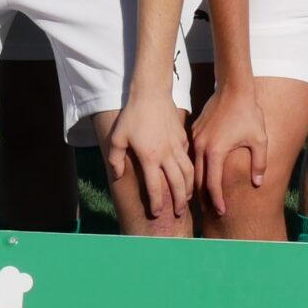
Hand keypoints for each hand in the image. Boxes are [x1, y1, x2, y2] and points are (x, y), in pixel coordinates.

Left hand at [106, 91, 192, 222]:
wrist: (152, 93)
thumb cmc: (132, 116)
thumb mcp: (117, 137)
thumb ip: (116, 159)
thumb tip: (118, 176)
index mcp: (149, 157)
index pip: (155, 188)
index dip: (156, 204)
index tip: (157, 214)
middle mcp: (166, 155)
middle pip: (178, 184)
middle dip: (179, 201)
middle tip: (179, 213)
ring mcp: (178, 146)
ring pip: (189, 172)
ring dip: (190, 188)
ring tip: (188, 198)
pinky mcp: (183, 138)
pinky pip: (189, 158)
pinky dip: (191, 170)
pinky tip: (188, 175)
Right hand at [189, 82, 265, 218]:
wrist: (233, 88)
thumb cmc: (249, 113)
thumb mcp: (259, 139)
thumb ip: (259, 163)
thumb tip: (258, 183)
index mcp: (215, 152)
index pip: (212, 184)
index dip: (217, 200)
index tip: (221, 212)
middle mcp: (201, 147)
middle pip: (198, 179)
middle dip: (204, 196)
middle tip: (210, 210)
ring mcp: (195, 138)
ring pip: (193, 166)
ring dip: (197, 182)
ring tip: (204, 196)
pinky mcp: (194, 131)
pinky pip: (192, 153)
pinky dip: (196, 166)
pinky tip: (201, 172)